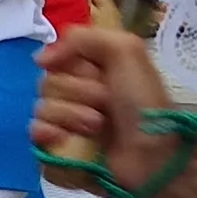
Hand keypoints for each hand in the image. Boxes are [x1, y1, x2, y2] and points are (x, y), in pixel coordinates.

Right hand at [31, 24, 196, 197]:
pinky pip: (38, 148)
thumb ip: (81, 39)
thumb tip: (40, 59)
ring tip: (97, 129)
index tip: (94, 74)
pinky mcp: (62, 158)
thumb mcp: (125, 51)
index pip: (54, 61)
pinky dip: (49, 144)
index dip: (71, 68)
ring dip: (69, 119)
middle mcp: (76, 97)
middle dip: (75, 95)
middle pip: (45, 88)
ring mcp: (68, 129)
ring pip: (40, 116)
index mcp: (90, 71)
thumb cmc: (146, 104)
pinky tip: (65, 143)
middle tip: (105, 105)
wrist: (158, 156)